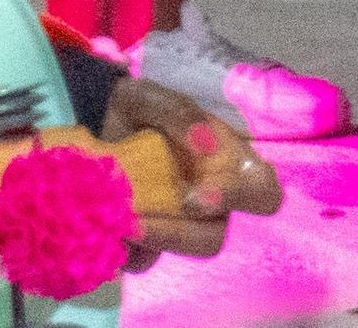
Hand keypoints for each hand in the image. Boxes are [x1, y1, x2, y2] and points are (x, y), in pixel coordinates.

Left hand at [102, 70, 281, 261]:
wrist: (96, 123)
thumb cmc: (140, 108)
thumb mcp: (153, 98)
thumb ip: (180, 113)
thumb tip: (205, 142)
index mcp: (231, 166)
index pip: (262, 192)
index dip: (237, 199)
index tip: (195, 198)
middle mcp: (215, 202)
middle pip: (215, 235)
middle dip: (180, 233)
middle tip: (140, 223)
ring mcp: (184, 224)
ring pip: (181, 250)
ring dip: (153, 241)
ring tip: (119, 225)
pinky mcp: (153, 239)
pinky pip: (148, 259)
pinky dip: (130, 251)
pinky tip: (108, 232)